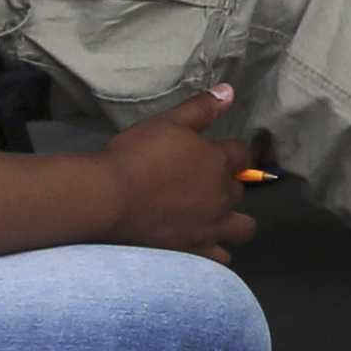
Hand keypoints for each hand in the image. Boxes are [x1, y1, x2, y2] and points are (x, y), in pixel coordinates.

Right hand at [102, 85, 265, 258]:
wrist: (107, 199)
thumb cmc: (135, 156)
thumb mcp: (167, 123)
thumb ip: (201, 109)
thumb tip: (230, 91)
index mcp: (217, 163)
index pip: (241, 155)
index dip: (230, 153)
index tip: (213, 154)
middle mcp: (221, 197)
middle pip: (239, 190)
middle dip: (226, 185)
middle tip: (201, 185)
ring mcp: (211, 227)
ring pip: (243, 228)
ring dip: (234, 221)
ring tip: (214, 218)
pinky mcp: (195, 252)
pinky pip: (221, 259)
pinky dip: (217, 253)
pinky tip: (204, 247)